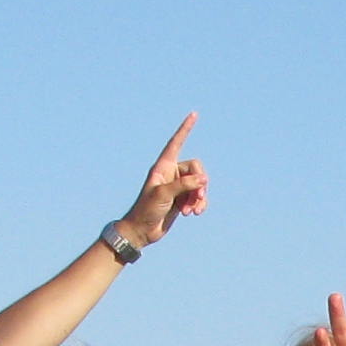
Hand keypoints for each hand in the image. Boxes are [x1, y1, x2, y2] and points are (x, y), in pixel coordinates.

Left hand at [120, 113, 209, 246]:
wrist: (142, 230)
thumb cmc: (146, 209)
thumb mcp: (164, 194)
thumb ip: (184, 185)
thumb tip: (204, 179)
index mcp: (163, 166)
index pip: (176, 142)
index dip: (185, 128)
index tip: (194, 114)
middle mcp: (172, 173)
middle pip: (196, 168)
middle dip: (200, 184)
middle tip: (197, 198)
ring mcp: (178, 186)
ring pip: (200, 184)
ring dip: (199, 198)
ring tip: (191, 212)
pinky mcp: (183, 199)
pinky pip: (198, 197)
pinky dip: (199, 205)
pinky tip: (194, 214)